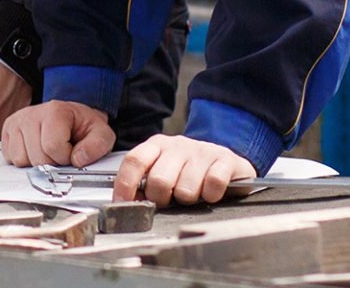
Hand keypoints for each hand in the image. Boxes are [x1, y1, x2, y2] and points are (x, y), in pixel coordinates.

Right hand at [0, 99, 115, 166]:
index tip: (72, 152)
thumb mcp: (100, 134)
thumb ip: (97, 146)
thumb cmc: (82, 127)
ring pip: (21, 160)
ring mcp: (17, 121)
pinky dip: (24, 161)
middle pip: (37, 157)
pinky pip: (10, 158)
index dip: (66, 157)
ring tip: (47, 151)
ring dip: (36, 163)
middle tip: (60, 152)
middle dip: (52, 163)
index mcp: (55, 110)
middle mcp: (32, 113)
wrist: (70, 117)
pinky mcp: (7, 130)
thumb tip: (78, 160)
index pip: (53, 146)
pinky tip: (35, 150)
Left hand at [114, 134, 256, 205]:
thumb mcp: (164, 173)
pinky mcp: (224, 158)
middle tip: (171, 200)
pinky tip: (210, 192)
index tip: (124, 204)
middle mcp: (177, 145)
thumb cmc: (189, 172)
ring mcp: (201, 150)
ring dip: (189, 199)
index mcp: (157, 146)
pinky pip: (213, 184)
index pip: (134, 161)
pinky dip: (211, 195)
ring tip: (193, 193)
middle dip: (162, 199)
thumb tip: (126, 203)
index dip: (125, 185)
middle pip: (159, 180)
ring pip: (185, 189)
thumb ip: (144, 185)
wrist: (225, 163)